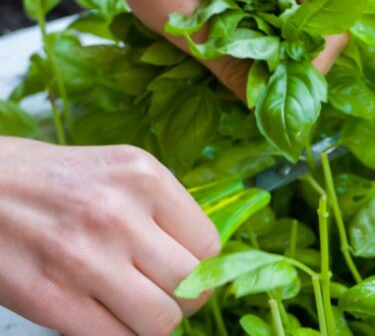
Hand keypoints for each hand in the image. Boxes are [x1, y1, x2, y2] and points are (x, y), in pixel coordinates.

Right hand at [0, 137, 219, 335]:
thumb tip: (201, 256)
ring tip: (136, 306)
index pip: (208, 245)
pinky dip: (119, 335)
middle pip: (191, 286)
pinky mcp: (51, 299)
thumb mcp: (117, 170)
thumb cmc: (51, 179)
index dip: (202, 266)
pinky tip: (106, 316)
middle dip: (185, 299)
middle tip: (167, 294)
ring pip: (160, 321)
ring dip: (154, 322)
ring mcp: (86, 259)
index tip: (189, 270)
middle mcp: (119, 214)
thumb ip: (161, 209)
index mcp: (143, 177)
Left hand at [86, 0, 346, 98]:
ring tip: (252, 71)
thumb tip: (260, 106)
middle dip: (294, 63)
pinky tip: (245, 49)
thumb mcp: (183, 18)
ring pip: (303, 23)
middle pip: (320, 26)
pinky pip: (286, 13)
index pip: (328, 25)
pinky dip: (270, 38)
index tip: (278, 91)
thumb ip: (227, 62)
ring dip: (281, 52)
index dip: (310, 67)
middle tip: (262, 87)